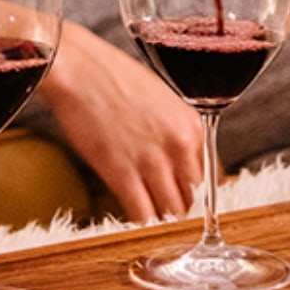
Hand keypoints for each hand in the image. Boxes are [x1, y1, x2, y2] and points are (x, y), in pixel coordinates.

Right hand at [39, 22, 206, 222]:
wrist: (77, 68)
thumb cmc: (112, 77)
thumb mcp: (161, 99)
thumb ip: (176, 130)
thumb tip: (178, 159)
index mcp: (193, 125)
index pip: (212, 178)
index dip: (197, 192)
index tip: (184, 196)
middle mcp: (179, 145)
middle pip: (194, 198)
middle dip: (180, 206)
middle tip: (164, 207)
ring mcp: (152, 161)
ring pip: (172, 211)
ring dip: (161, 217)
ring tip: (149, 215)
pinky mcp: (122, 174)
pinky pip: (143, 215)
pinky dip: (140, 221)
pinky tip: (132, 217)